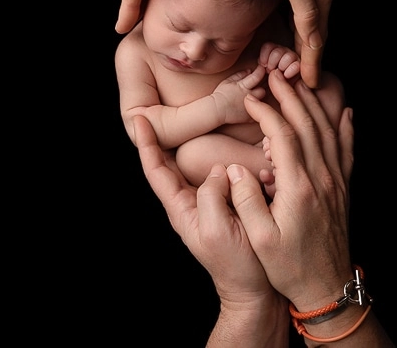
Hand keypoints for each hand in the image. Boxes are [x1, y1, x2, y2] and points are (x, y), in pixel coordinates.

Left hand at [132, 114, 288, 346]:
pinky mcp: (233, 201)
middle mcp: (192, 200)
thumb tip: (221, 169)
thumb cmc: (236, 266)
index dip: (147, 144)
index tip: (139, 119)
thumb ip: (212, 196)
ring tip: (208, 119)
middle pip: (175, 161)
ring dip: (207, 142)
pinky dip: (232, 157)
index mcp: (181, 208)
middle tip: (168, 106)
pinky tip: (240, 145)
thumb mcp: (218, 230)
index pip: (156, 171)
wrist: (256, 289)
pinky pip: (228, 174)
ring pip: (205, 163)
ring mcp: (212, 201)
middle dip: (170, 134)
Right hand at [212, 67, 266, 124]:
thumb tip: (249, 71)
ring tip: (253, 97)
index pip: (256, 76)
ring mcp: (249, 108)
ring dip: (259, 98)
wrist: (215, 110)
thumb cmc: (220, 95)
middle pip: (262, 90)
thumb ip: (239, 75)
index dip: (261, 71)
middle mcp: (248, 96)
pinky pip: (258, 113)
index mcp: (243, 86)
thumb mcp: (227, 81)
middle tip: (257, 87)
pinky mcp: (248, 118)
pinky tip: (251, 108)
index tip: (263, 69)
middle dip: (261, 88)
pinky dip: (256, 110)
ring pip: (262, 102)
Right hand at [226, 69, 352, 310]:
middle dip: (291, 96)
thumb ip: (245, 201)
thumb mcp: (259, 239)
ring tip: (301, 84)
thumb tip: (234, 169)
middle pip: (308, 125)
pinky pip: (347, 150)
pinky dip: (345, 127)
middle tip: (276, 75)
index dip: (266, 112)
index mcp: (298, 187)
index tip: (250, 99)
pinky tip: (345, 112)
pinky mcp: (342, 189)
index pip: (282, 135)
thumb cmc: (289, 266)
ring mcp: (336, 182)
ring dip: (314, 104)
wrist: (327, 286)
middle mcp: (321, 178)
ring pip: (328, 131)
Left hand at [252, 0, 333, 88]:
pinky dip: (296, 24)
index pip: (317, 41)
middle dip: (308, 59)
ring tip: (293, 63)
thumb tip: (315, 46)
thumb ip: (306, 14)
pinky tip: (288, 26)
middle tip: (299, 84)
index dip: (311, 65)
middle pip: (315, 34)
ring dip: (303, 43)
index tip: (308, 87)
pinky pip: (302, 7)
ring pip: (309, 21)